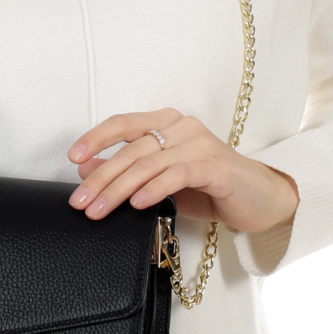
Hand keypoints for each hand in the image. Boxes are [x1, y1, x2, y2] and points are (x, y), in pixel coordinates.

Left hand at [67, 109, 298, 232]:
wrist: (258, 200)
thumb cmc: (208, 188)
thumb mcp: (161, 180)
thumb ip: (128, 172)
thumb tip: (87, 171)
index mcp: (167, 123)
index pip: (124, 124)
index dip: (96, 139)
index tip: (73, 158)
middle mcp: (182, 127)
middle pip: (132, 149)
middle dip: (101, 177)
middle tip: (80, 202)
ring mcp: (200, 145)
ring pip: (149, 163)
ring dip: (119, 189)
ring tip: (100, 210)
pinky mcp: (216, 167)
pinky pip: (177, 175)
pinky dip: (154, 189)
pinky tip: (137, 204)